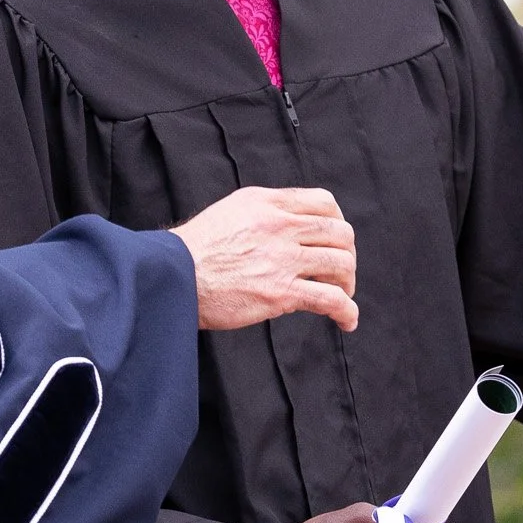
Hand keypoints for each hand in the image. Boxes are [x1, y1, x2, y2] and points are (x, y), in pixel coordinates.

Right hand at [172, 186, 357, 332]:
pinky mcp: (282, 292)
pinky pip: (331, 299)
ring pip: (341, 264)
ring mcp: (283, 259)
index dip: (337, 222)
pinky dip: (347, 311)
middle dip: (346, 254)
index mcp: (268, 204)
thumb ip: (265, 211)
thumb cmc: (196, 249)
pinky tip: (346, 320)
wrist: (174, 276)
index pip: (323, 202)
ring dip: (348, 282)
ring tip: (342, 294)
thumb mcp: (232, 210)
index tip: (335, 239)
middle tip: (339, 271)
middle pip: (340, 233)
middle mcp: (280, 226)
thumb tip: (291, 223)